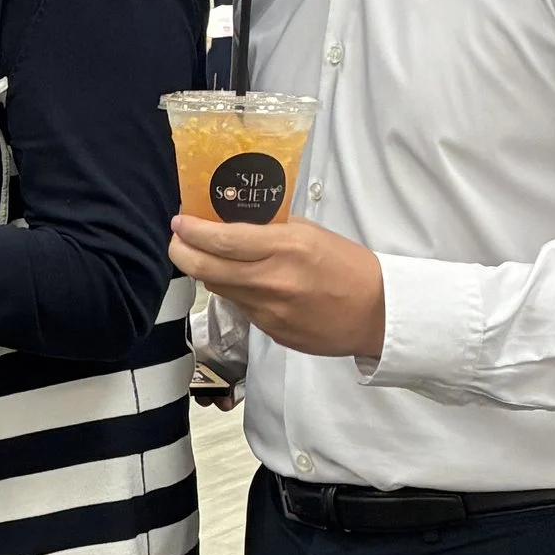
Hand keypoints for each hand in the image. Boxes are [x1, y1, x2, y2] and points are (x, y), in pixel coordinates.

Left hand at [169, 214, 386, 359]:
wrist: (378, 313)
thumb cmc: (349, 266)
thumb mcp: (311, 233)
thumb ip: (271, 229)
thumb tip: (233, 222)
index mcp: (285, 248)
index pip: (221, 240)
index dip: (192, 232)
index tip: (179, 223)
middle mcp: (272, 281)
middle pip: (205, 269)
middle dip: (181, 252)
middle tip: (177, 241)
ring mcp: (269, 311)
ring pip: (219, 289)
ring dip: (207, 271)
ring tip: (208, 257)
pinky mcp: (271, 332)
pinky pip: (241, 308)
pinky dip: (236, 292)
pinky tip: (246, 283)